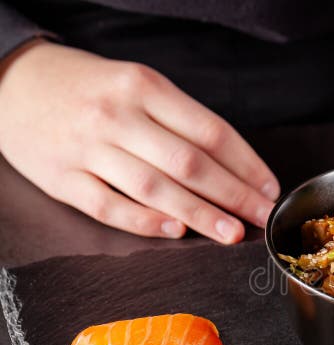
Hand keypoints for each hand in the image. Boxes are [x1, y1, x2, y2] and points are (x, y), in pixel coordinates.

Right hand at [0, 41, 279, 242]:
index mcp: (145, 87)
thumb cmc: (89, 88)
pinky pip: (109, 205)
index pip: (211, 131)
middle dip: (234, 195)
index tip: (268, 188)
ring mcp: (87, 148)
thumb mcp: (137, 85)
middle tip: (261, 217)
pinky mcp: (62, 178)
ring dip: (199, 214)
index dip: (247, 165)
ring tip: (231, 233)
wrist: (14, 81)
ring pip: (154, 187)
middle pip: (189, 163)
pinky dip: (144, 221)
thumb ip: (179, 120)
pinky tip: (175, 230)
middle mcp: (118, 116)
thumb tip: (233, 167)